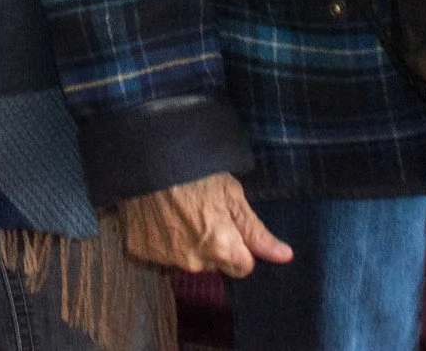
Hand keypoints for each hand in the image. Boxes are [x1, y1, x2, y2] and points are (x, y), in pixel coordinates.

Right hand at [118, 172, 293, 276]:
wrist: (146, 158)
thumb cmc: (195, 172)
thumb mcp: (232, 194)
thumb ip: (256, 231)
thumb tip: (285, 256)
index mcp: (220, 248)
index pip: (243, 267)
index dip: (240, 246)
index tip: (229, 225)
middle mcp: (193, 261)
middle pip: (214, 264)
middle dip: (213, 245)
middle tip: (202, 212)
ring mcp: (164, 258)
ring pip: (187, 259)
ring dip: (187, 243)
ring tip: (178, 211)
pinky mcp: (140, 251)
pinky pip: (160, 252)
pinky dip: (161, 238)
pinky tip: (158, 215)